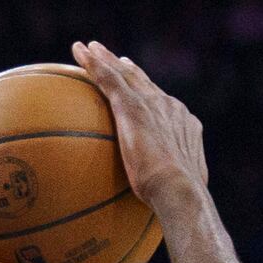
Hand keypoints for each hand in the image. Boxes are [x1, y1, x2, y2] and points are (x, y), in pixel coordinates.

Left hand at [74, 41, 207, 207]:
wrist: (180, 190)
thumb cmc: (178, 203)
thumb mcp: (174, 195)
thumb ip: (165, 193)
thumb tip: (158, 212)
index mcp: (183, 126)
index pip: (163, 106)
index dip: (151, 96)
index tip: (142, 90)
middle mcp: (171, 108)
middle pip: (145, 83)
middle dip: (130, 71)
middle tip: (119, 60)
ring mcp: (153, 104)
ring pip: (125, 75)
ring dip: (107, 59)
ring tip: (91, 49)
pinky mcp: (133, 107)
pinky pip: (108, 79)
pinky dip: (93, 64)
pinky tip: (79, 52)